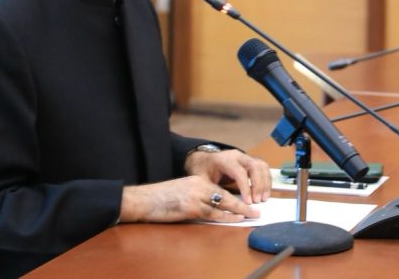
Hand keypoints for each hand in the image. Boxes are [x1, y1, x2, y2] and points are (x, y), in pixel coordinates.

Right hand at [119, 176, 258, 222]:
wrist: (142, 200)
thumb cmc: (160, 198)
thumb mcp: (182, 192)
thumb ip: (197, 196)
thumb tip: (212, 206)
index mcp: (197, 181)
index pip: (221, 189)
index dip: (236, 197)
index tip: (248, 202)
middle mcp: (198, 185)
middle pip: (226, 195)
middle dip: (243, 203)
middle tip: (257, 210)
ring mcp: (195, 196)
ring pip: (223, 203)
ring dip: (240, 210)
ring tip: (252, 215)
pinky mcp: (190, 208)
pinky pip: (213, 213)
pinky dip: (226, 216)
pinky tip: (236, 218)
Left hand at [184, 148, 271, 204]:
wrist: (204, 159)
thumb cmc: (202, 170)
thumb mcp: (202, 180)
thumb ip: (211, 190)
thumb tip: (222, 204)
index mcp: (225, 160)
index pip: (240, 172)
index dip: (246, 187)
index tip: (248, 202)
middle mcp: (237, 156)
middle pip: (255, 166)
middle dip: (258, 185)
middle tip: (258, 201)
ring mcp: (245, 157)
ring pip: (262, 166)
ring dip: (265, 182)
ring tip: (263, 198)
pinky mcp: (250, 161)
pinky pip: (263, 168)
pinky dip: (266, 180)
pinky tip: (265, 192)